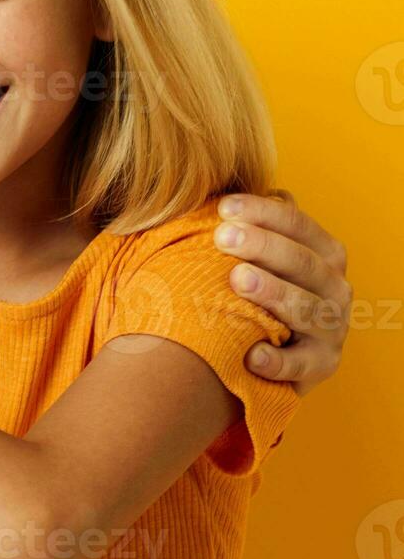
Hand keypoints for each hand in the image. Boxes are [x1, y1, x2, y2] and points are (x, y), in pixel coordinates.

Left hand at [214, 189, 351, 394]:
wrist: (263, 350)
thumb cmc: (253, 291)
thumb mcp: (256, 256)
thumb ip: (249, 226)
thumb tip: (224, 191)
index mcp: (323, 254)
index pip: (298, 224)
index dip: (264, 212)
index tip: (224, 207)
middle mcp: (335, 289)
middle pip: (305, 262)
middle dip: (264, 246)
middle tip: (224, 236)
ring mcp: (331, 329)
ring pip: (309, 309)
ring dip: (274, 293)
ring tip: (237, 280)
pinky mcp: (319, 366)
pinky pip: (300, 365)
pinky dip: (277, 360)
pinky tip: (250, 354)